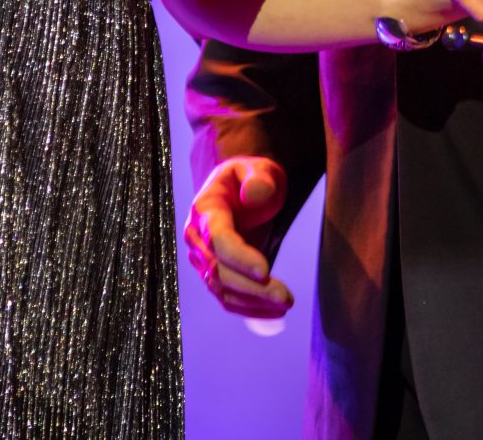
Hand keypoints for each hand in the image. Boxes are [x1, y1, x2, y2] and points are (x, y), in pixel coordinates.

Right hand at [183, 155, 292, 319]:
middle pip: (218, 271)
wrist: (245, 191)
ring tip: (285, 304)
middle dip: (252, 288)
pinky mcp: (214, 274)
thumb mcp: (261, 170)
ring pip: (221, 290)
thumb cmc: (254, 178)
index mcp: (206, 209)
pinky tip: (275, 312)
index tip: (266, 271)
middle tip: (285, 298)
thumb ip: (259, 178)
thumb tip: (255, 194)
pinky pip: (227, 297)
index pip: (218, 239)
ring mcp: (203, 259)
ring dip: (252, 302)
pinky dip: (249, 308)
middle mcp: (197, 237)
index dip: (240, 257)